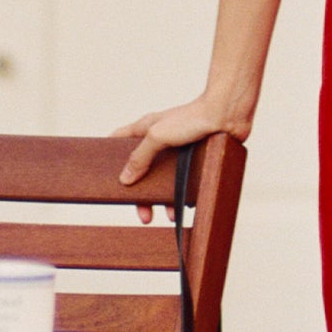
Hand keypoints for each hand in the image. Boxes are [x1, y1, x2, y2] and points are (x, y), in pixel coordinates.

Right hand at [111, 94, 252, 216]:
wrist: (228, 115)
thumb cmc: (193, 117)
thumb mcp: (158, 136)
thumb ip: (140, 156)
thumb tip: (125, 179)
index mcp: (145, 129)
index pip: (118, 140)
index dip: (109, 154)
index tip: (103, 174)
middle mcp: (160, 139)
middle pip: (142, 168)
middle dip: (142, 192)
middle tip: (144, 214)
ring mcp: (178, 149)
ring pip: (165, 178)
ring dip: (165, 198)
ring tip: (169, 215)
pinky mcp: (196, 157)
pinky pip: (186, 180)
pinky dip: (185, 193)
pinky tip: (187, 206)